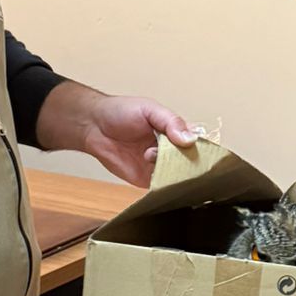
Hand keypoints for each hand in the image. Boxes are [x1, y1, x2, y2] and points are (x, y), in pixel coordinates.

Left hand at [80, 94, 194, 187]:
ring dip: (171, 170)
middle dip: (186, 160)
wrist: (94, 126)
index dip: (200, 145)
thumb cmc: (120, 112)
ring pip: (177, 174)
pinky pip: (161, 186)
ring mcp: (159, 165)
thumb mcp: (149, 109)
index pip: (195, 140)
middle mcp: (169, 149)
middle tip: (173, 153)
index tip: (199, 147)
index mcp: (173, 131)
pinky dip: (163, 183)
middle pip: (189, 160)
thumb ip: (170, 122)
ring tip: (149, 154)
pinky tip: (154, 173)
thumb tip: (189, 139)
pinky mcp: (147, 179)